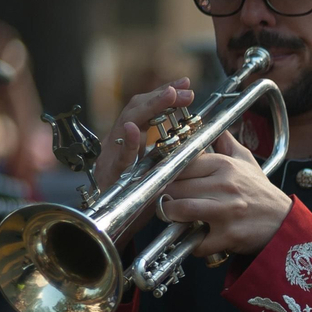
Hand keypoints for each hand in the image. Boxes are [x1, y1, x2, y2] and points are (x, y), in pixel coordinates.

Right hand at [95, 79, 195, 240]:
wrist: (120, 226)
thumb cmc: (143, 198)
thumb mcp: (163, 171)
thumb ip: (175, 155)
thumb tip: (201, 139)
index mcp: (133, 141)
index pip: (147, 110)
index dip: (164, 95)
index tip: (185, 85)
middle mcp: (119, 143)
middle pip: (136, 110)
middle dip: (160, 96)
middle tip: (183, 89)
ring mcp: (112, 156)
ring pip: (126, 124)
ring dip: (148, 109)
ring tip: (167, 96)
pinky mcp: (109, 175)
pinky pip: (117, 157)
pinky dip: (126, 143)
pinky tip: (133, 130)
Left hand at [157, 132, 291, 255]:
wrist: (285, 222)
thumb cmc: (261, 193)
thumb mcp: (246, 161)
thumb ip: (225, 142)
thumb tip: (212, 126)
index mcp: (225, 166)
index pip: (180, 164)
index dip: (168, 174)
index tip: (165, 181)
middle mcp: (225, 186)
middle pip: (175, 187)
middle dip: (167, 196)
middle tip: (169, 201)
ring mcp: (226, 211)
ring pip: (180, 210)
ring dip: (172, 216)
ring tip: (176, 217)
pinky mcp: (228, 234)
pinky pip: (197, 241)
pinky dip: (193, 244)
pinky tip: (198, 239)